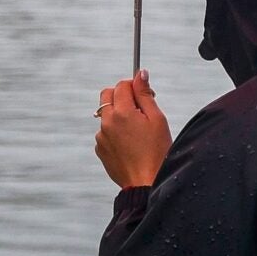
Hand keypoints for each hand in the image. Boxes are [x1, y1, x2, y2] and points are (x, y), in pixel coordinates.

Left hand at [94, 70, 171, 189]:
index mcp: (122, 112)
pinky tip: (131, 143)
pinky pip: (105, 132)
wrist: (145, 181)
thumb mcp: (157, 119)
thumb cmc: (156, 151)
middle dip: (121, 95)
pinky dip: (115, 131)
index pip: (122, 85)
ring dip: (119, 114)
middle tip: (139, 106)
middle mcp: (106, 122)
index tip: (145, 94)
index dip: (135, 85)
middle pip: (107, 95)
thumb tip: (140, 74)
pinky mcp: (100, 149)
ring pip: (106, 114)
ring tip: (137, 131)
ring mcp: (101, 137)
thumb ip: (145, 94)